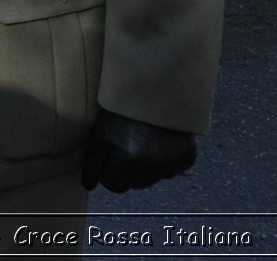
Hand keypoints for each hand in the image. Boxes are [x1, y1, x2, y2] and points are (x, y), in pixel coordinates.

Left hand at [80, 109, 196, 192]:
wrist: (156, 90)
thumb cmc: (122, 112)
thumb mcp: (101, 134)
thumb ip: (93, 162)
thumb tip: (89, 186)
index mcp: (130, 162)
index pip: (114, 185)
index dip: (108, 171)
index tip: (110, 155)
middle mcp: (154, 169)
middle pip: (134, 184)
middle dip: (127, 170)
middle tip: (128, 144)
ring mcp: (174, 166)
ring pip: (153, 178)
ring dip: (146, 167)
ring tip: (143, 141)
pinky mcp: (187, 160)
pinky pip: (171, 170)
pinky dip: (164, 161)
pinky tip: (159, 142)